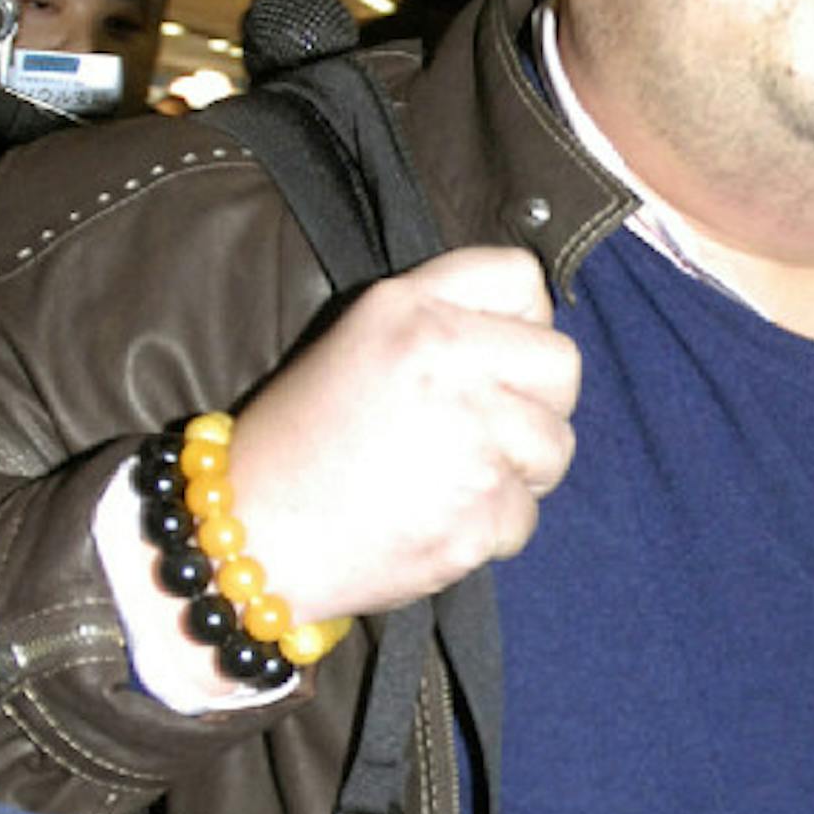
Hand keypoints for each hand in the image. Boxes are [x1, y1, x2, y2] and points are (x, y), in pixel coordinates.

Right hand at [226, 246, 580, 622]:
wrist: (251, 536)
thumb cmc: (304, 438)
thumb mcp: (360, 338)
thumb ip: (443, 315)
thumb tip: (532, 321)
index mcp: (412, 309)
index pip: (523, 277)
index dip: (520, 320)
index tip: (497, 354)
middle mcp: (446, 361)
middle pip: (562, 365)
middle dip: (537, 402)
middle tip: (486, 428)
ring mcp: (469, 439)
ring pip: (556, 447)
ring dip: (518, 471)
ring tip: (454, 477)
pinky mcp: (477, 514)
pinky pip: (525, 515)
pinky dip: (490, 529)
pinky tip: (437, 520)